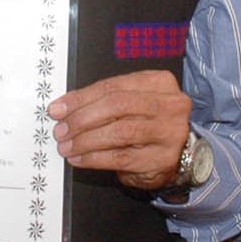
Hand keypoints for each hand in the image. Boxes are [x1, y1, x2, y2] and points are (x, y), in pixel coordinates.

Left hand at [47, 70, 192, 190]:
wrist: (182, 153)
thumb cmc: (150, 123)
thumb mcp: (132, 103)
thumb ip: (103, 100)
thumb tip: (63, 108)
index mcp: (160, 82)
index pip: (113, 86)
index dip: (81, 98)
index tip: (58, 108)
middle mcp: (170, 104)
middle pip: (117, 106)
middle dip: (82, 119)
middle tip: (61, 129)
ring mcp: (170, 132)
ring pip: (119, 132)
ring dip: (86, 140)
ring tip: (67, 146)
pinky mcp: (163, 159)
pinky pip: (122, 158)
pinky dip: (95, 158)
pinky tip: (81, 159)